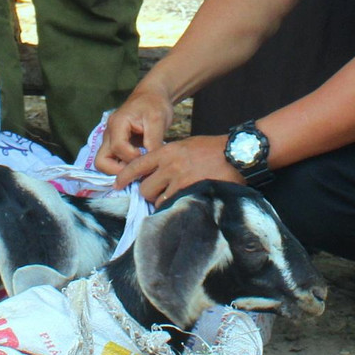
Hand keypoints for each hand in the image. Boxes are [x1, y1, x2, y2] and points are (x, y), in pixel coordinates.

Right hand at [96, 86, 175, 172]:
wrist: (152, 95)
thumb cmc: (155, 105)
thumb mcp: (158, 120)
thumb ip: (154, 142)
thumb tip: (152, 164)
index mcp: (118, 123)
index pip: (118, 147)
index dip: (132, 157)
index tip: (147, 157)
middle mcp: (109, 133)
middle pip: (101, 161)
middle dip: (119, 170)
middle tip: (138, 170)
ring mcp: (110, 140)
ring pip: (103, 163)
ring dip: (119, 170)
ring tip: (138, 169)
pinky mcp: (115, 144)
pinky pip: (112, 161)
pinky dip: (122, 167)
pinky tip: (137, 166)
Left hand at [113, 134, 241, 203]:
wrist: (236, 153)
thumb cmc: (212, 148)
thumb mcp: (186, 145)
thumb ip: (169, 157)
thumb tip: (156, 170)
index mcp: (167, 151)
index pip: (137, 165)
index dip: (125, 176)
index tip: (117, 184)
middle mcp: (170, 166)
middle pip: (145, 188)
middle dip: (148, 194)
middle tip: (158, 194)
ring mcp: (181, 181)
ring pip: (158, 200)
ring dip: (162, 203)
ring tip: (172, 201)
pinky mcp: (191, 192)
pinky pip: (174, 206)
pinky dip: (174, 208)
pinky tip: (181, 206)